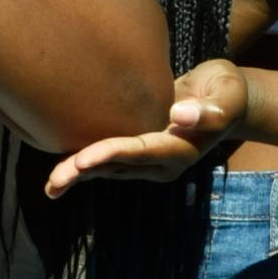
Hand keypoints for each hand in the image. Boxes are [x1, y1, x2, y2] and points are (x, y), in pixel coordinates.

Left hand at [45, 59, 247, 192]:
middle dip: (85, 172)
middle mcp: (163, 163)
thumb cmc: (227, 92)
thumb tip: (179, 116)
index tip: (82, 158)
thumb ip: (211, 108)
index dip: (111, 153)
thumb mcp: (228, 94)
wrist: (225, 100)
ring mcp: (149, 163)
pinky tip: (58, 179)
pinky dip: (82, 169)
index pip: (140, 150)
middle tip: (54, 180)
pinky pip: (107, 164)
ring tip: (50, 187)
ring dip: (77, 176)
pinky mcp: (138, 155)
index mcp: (181, 149)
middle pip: (118, 167)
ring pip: (108, 170)